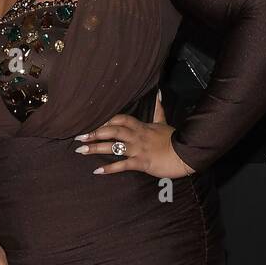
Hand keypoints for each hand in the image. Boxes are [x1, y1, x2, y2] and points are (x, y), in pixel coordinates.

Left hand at [74, 94, 194, 178]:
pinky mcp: (142, 162)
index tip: (92, 121)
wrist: (187, 153)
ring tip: (81, 150)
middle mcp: (137, 136)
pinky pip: (123, 165)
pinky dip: (109, 169)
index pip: (120, 118)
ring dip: (96, 148)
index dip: (105, 119)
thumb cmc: (174, 140)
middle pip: (112, 130)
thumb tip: (158, 93)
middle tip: (79, 135)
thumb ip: (159, 109)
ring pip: (114, 146)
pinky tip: (97, 171)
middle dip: (95, 132)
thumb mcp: (164, 122)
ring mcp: (138, 149)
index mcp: (141, 126)